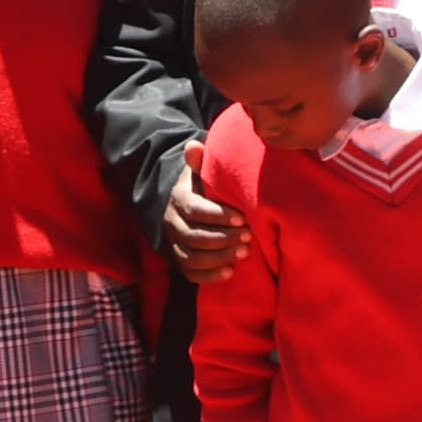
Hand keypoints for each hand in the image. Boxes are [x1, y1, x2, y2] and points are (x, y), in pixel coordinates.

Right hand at [162, 165, 248, 283]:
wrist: (187, 204)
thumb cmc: (203, 186)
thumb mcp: (200, 171)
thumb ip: (200, 161)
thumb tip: (193, 146)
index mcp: (179, 199)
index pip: (195, 210)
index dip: (218, 216)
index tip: (243, 217)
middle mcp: (173, 223)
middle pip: (193, 236)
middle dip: (223, 238)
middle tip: (248, 237)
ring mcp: (175, 244)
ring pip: (192, 257)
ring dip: (219, 257)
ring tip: (244, 253)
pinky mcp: (181, 261)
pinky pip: (191, 273)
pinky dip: (210, 276)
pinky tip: (230, 272)